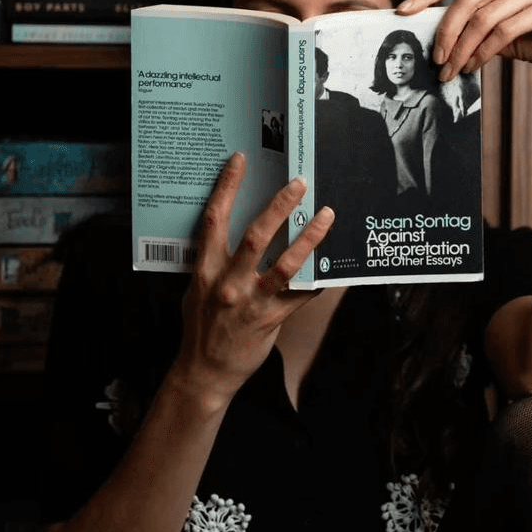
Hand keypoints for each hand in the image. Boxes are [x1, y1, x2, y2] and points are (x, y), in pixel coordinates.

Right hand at [175, 153, 333, 407]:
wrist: (204, 371)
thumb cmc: (201, 324)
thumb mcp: (196, 287)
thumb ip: (212, 260)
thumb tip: (231, 227)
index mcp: (205, 270)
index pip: (214, 220)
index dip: (227, 187)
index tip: (241, 160)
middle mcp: (227, 283)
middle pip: (256, 236)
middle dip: (279, 206)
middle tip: (300, 182)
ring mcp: (251, 303)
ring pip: (286, 264)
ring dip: (309, 237)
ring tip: (327, 214)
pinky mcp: (271, 321)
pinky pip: (301, 295)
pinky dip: (319, 279)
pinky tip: (335, 265)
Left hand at [397, 0, 531, 78]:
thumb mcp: (509, 33)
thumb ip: (480, 31)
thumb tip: (442, 44)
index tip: (402, 11)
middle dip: (444, 30)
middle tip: (434, 60)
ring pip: (483, 14)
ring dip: (462, 47)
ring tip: (452, 71)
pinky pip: (506, 28)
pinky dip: (485, 50)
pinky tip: (476, 66)